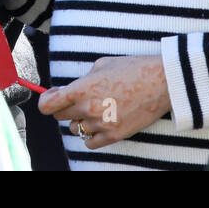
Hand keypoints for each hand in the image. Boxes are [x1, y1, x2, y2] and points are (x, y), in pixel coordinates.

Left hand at [38, 55, 170, 149]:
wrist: (161, 82)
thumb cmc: (132, 68)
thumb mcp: (101, 64)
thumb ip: (81, 79)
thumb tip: (67, 90)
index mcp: (82, 89)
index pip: (48, 105)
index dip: (46, 101)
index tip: (51, 97)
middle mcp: (88, 108)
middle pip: (61, 117)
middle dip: (65, 107)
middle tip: (77, 99)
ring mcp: (101, 124)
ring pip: (76, 129)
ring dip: (80, 121)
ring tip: (94, 110)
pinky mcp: (115, 135)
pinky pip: (90, 142)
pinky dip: (91, 135)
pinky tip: (99, 123)